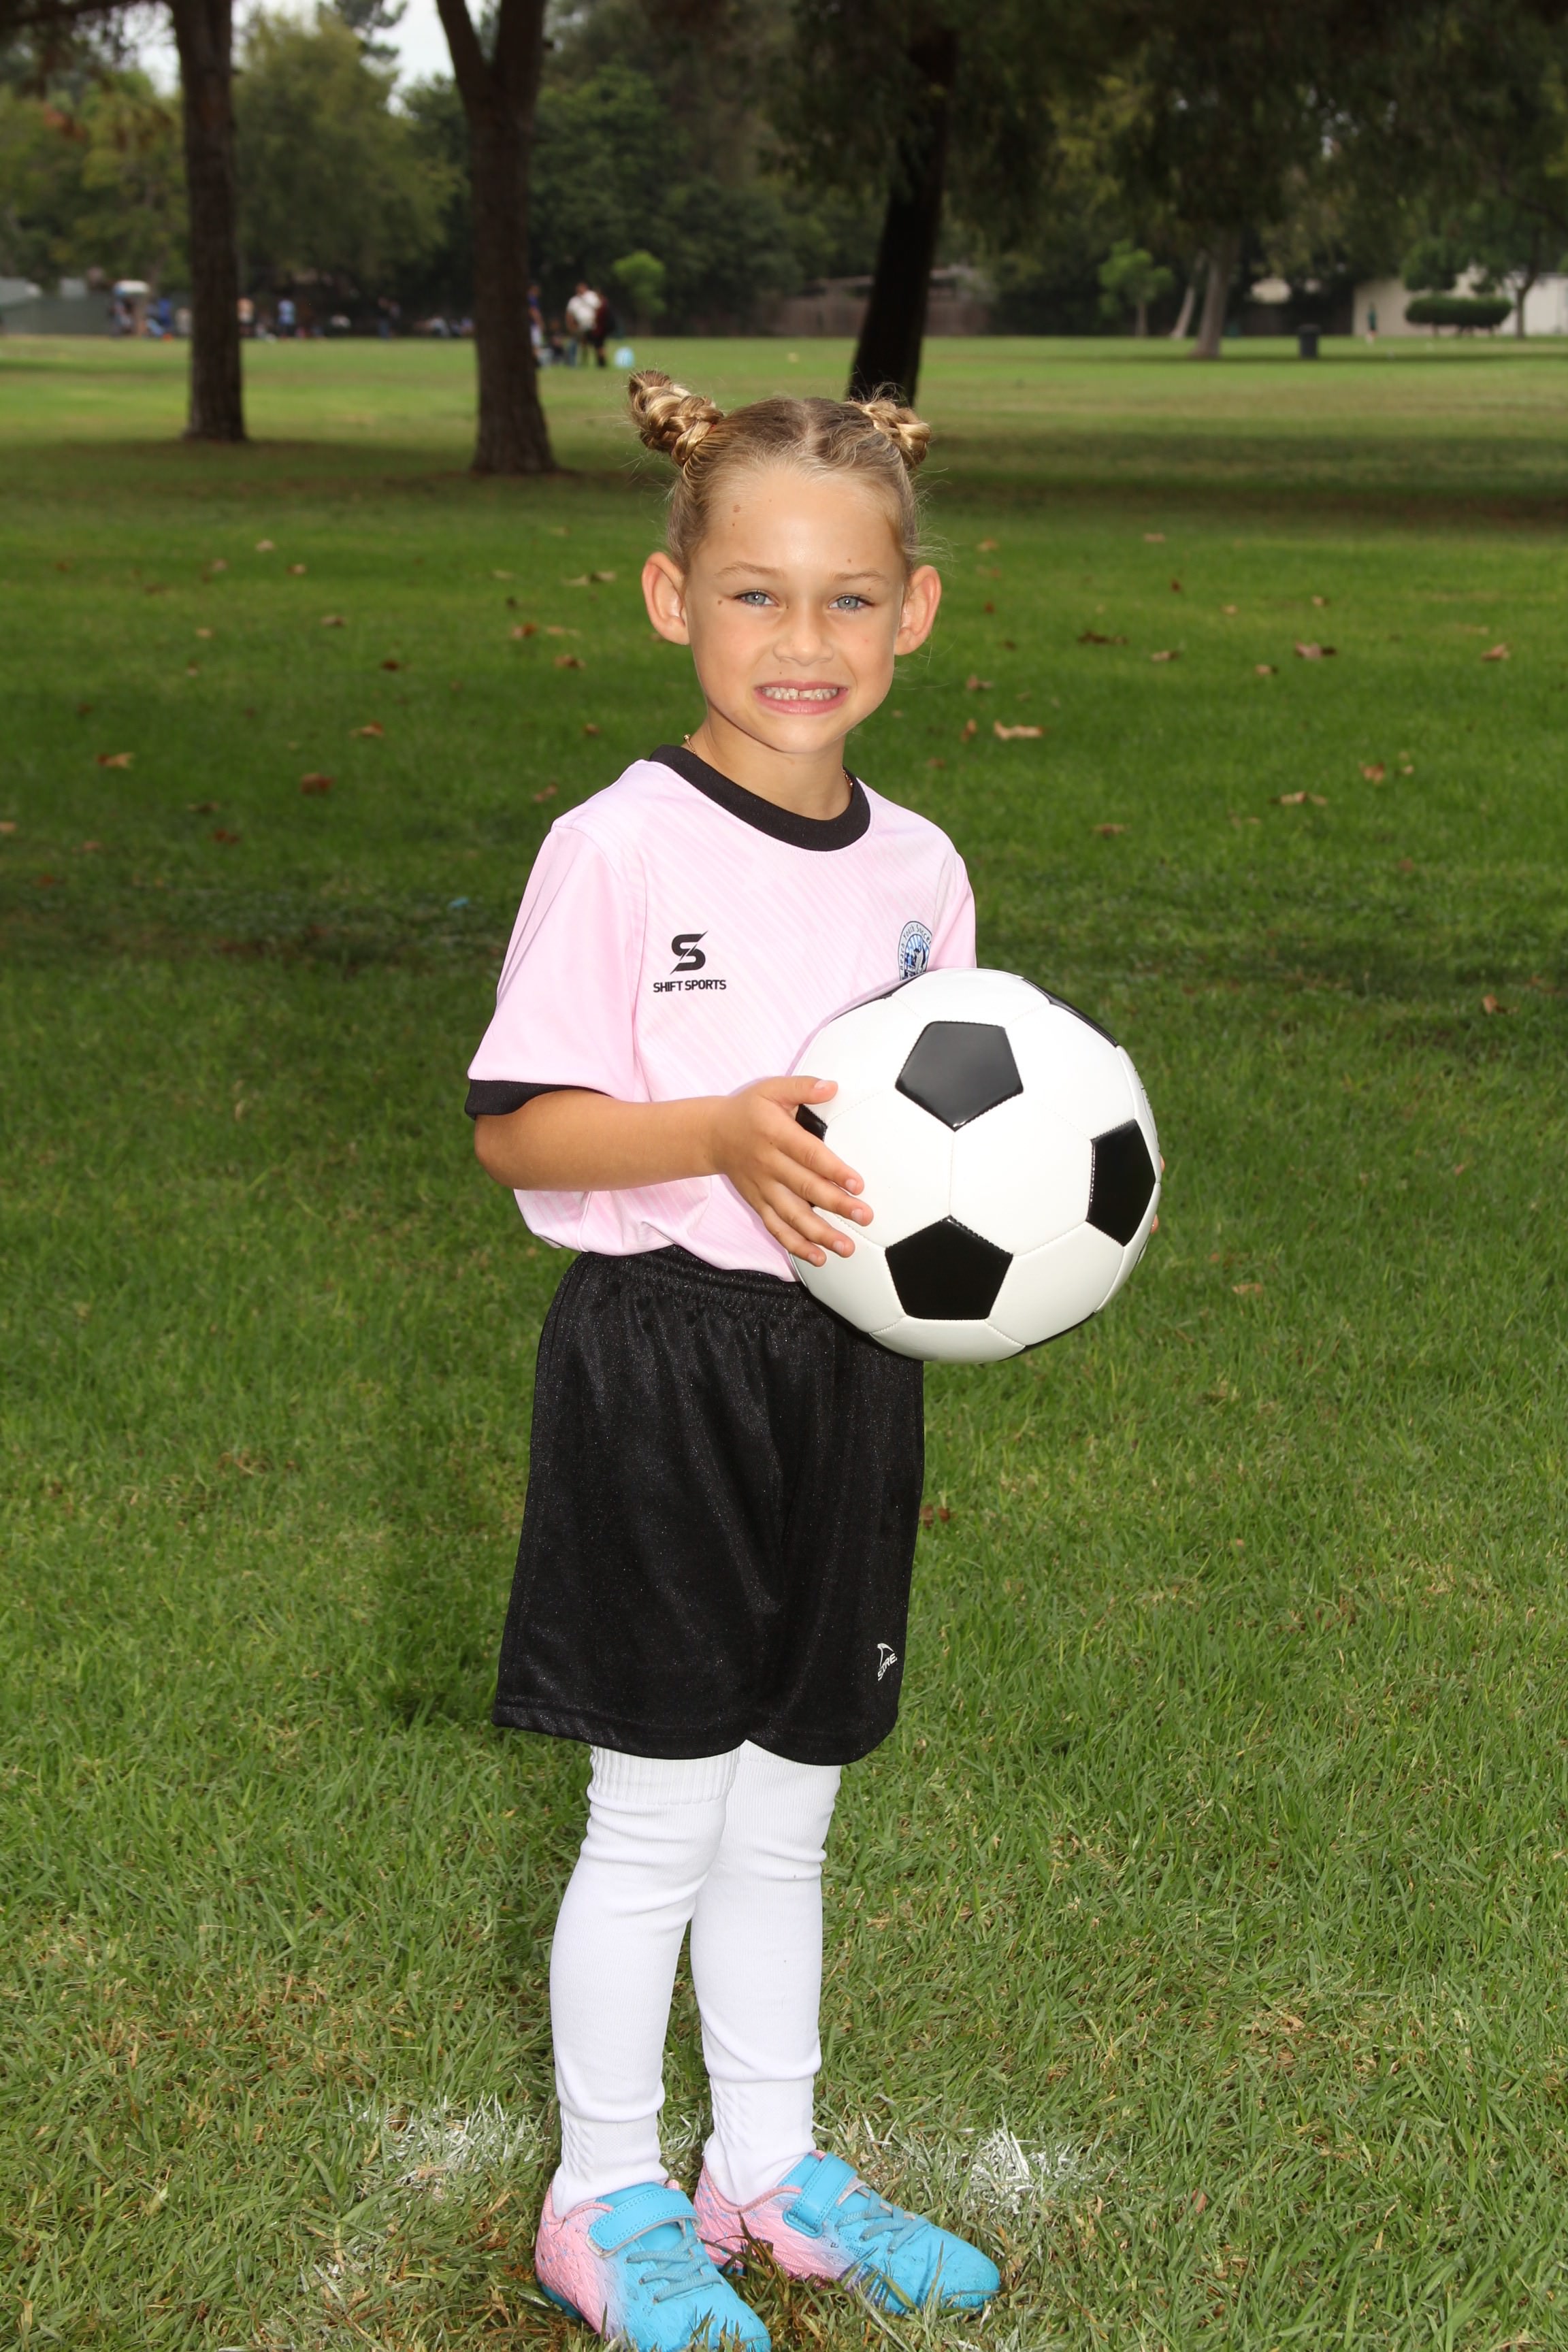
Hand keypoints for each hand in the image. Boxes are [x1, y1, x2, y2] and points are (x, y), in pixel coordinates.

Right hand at [705, 1076, 869, 1266]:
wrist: (712, 1135)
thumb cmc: (749, 1111)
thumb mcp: (772, 1089)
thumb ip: (802, 1086)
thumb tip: (831, 1087)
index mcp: (775, 1134)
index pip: (808, 1155)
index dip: (833, 1170)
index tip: (857, 1184)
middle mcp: (768, 1164)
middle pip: (805, 1188)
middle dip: (836, 1205)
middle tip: (864, 1216)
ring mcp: (763, 1188)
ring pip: (791, 1215)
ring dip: (819, 1234)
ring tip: (846, 1246)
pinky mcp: (758, 1203)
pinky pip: (776, 1227)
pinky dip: (795, 1245)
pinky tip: (818, 1257)